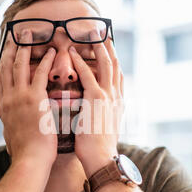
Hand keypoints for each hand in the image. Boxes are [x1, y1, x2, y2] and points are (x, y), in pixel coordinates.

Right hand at [0, 30, 57, 164]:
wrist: (30, 160)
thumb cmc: (25, 153)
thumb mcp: (12, 137)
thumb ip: (13, 128)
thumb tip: (13, 131)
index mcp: (3, 108)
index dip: (2, 65)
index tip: (5, 55)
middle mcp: (8, 99)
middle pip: (6, 68)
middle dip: (10, 49)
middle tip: (14, 36)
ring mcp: (19, 98)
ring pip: (19, 66)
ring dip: (25, 47)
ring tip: (30, 34)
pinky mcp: (34, 99)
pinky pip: (40, 74)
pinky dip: (45, 61)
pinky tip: (51, 52)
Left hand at [69, 38, 123, 177]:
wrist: (102, 158)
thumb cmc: (99, 148)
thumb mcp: (104, 128)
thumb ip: (101, 115)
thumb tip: (95, 111)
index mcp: (118, 103)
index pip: (118, 76)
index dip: (114, 61)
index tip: (109, 49)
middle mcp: (116, 96)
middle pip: (115, 65)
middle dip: (109, 48)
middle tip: (103, 33)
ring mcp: (108, 96)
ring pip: (105, 64)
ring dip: (98, 47)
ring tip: (91, 34)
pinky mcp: (96, 99)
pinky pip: (88, 75)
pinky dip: (81, 62)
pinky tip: (73, 52)